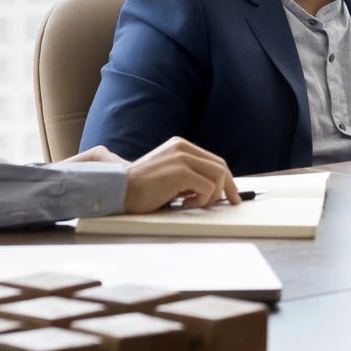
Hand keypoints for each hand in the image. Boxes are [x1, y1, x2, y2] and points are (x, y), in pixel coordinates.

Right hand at [67, 138, 241, 211]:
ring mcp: (181, 158)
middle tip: (232, 202)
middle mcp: (182, 147)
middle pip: (220, 166)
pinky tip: (184, 204)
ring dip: (211, 196)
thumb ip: (188, 173)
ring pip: (218, 177)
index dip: (227, 179)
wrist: (118, 190)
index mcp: (180, 145)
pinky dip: (201, 201)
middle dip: (229, 187)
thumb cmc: (141, 188)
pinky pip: (207, 188)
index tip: (232, 194)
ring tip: (192, 204)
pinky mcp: (179, 172)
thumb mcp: (168, 173)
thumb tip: (215, 188)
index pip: (213, 160)